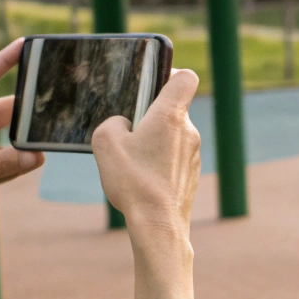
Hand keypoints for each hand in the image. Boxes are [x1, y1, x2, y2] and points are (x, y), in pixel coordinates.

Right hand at [93, 68, 202, 234]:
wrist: (158, 225)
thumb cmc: (134, 182)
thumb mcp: (105, 143)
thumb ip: (113, 123)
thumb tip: (123, 125)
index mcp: (171, 116)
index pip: (185, 78)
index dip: (169, 74)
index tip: (153, 84)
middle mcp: (189, 131)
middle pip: (173, 109)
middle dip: (151, 116)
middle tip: (130, 132)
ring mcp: (194, 154)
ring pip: (173, 136)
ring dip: (155, 141)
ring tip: (134, 160)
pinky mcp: (193, 174)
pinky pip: (176, 158)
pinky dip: (161, 161)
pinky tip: (143, 178)